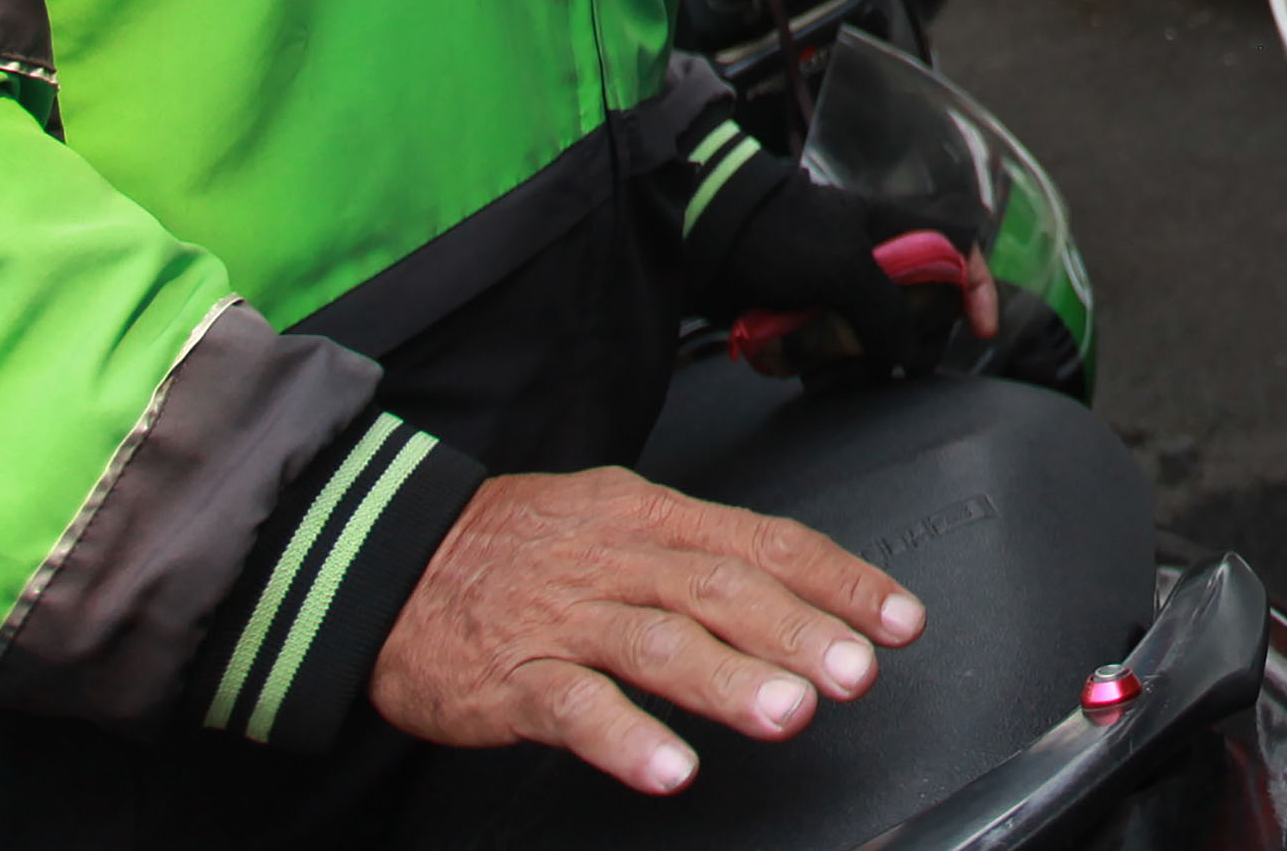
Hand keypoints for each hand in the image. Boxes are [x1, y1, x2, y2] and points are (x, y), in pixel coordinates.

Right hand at [369, 466, 924, 796]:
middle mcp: (618, 557)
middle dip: (799, 631)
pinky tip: (669, 769)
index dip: (837, 579)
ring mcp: (564, 616)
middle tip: (857, 673)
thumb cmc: (517, 547)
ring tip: (787, 714)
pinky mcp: (512, 676)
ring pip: (658, 642)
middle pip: (721, 588)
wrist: (386, 562)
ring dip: (728, 679)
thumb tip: (796, 592)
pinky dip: (625, 738)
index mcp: (652, 516)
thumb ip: (699, 555)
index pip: (763, 541)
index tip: (900, 619)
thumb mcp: (615, 520)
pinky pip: (574, 707)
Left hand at [743, 189, 1003, 373]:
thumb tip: (912, 356)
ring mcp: (843, 291)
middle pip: (922, 311)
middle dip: (911, 345)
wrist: (707, 240)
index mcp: (895, 232)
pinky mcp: (813, 316)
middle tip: (892, 364)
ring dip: (866, 363)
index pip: (960, 251)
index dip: (980, 288)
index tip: (982, 332)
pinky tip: (816, 376)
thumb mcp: (844, 268)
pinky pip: (839, 351)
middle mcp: (877, 262)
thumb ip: (887, 311)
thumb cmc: (782, 237)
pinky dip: (832, 368)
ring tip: (841, 375)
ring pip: (879, 339)